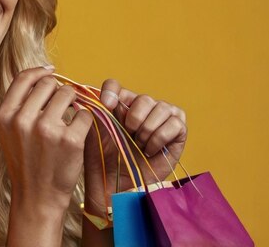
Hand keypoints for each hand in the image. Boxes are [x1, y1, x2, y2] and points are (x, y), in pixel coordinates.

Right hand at [0, 67, 92, 245]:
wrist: (37, 197)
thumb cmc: (26, 162)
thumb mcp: (9, 132)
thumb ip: (19, 105)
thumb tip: (42, 75)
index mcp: (5, 115)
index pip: (23, 78)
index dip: (39, 72)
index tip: (50, 72)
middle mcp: (23, 120)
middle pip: (49, 84)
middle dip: (58, 91)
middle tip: (62, 106)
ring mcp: (47, 129)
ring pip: (68, 94)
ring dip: (73, 103)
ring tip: (69, 120)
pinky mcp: (70, 140)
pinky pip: (84, 114)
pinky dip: (84, 121)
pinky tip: (77, 133)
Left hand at [83, 78, 187, 214]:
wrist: (116, 183)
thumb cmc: (104, 157)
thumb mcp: (94, 131)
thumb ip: (94, 109)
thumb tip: (90, 93)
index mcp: (119, 103)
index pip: (115, 85)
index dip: (112, 91)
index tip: (106, 104)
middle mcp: (142, 106)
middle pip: (143, 98)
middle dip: (134, 120)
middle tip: (129, 136)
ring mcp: (162, 117)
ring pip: (161, 107)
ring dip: (147, 130)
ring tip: (139, 145)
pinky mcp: (178, 131)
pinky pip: (174, 123)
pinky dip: (159, 138)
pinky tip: (150, 150)